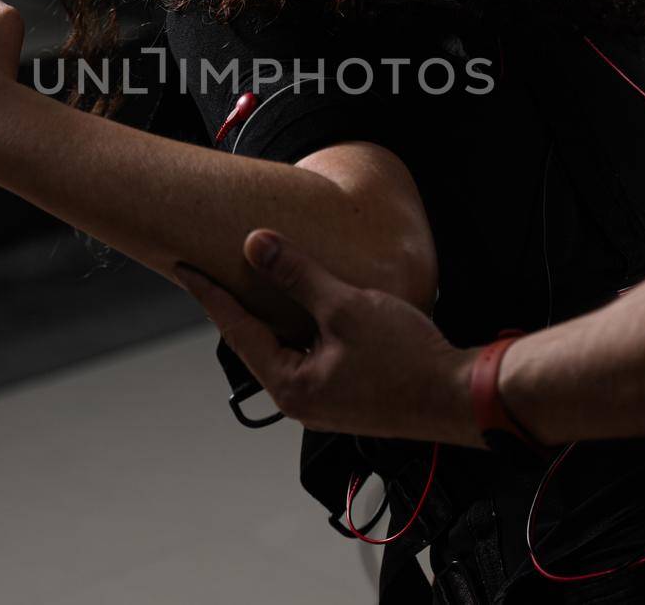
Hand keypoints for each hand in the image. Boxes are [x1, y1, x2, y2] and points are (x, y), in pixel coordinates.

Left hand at [176, 230, 482, 447]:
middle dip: (236, 305)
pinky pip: (308, 354)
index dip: (209, 293)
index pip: (235, 330)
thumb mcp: (345, 307)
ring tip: (255, 281)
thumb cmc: (408, 361)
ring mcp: (323, 400)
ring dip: (272, 314)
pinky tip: (306, 305)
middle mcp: (300, 399)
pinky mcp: (345, 393)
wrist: (459, 395)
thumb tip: (257, 245)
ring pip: (283, 348)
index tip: (184, 268)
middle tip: (213, 269)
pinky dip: (300, 326)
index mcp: (290, 386)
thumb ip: (297, 274)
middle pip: (254, 342)